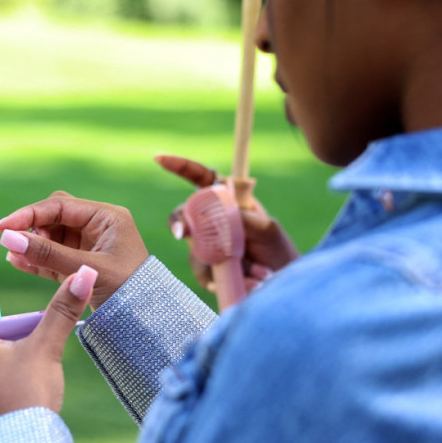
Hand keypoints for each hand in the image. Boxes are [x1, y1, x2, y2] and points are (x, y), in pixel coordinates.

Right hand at [0, 191, 148, 309]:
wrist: (146, 322)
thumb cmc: (127, 291)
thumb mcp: (86, 270)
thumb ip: (48, 254)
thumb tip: (8, 239)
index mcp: (107, 217)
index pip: (60, 206)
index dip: (29, 214)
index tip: (3, 227)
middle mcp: (98, 226)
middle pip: (55, 216)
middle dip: (32, 228)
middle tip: (11, 242)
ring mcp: (89, 245)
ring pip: (52, 236)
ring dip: (32, 245)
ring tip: (13, 256)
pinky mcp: (82, 264)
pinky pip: (54, 256)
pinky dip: (37, 259)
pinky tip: (17, 262)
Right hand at [156, 154, 299, 293]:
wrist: (282, 283)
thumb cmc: (277, 251)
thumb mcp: (267, 229)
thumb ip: (245, 219)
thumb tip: (219, 216)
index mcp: (226, 201)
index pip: (199, 178)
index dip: (179, 166)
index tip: (159, 159)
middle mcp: (211, 221)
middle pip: (183, 213)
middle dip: (179, 222)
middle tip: (184, 232)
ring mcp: (205, 245)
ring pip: (193, 248)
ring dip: (224, 262)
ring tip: (259, 273)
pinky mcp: (206, 269)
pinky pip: (202, 273)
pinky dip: (223, 279)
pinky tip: (249, 282)